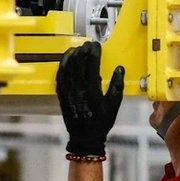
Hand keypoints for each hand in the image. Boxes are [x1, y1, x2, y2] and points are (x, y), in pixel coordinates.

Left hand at [56, 42, 124, 157]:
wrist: (85, 137)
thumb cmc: (102, 121)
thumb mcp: (114, 105)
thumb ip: (117, 86)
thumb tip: (119, 68)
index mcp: (92, 91)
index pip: (92, 67)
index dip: (94, 54)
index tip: (97, 45)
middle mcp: (78, 90)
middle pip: (78, 65)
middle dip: (83, 52)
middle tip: (88, 43)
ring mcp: (67, 92)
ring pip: (67, 69)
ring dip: (71, 56)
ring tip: (76, 48)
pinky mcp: (61, 95)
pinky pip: (60, 77)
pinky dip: (62, 66)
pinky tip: (66, 59)